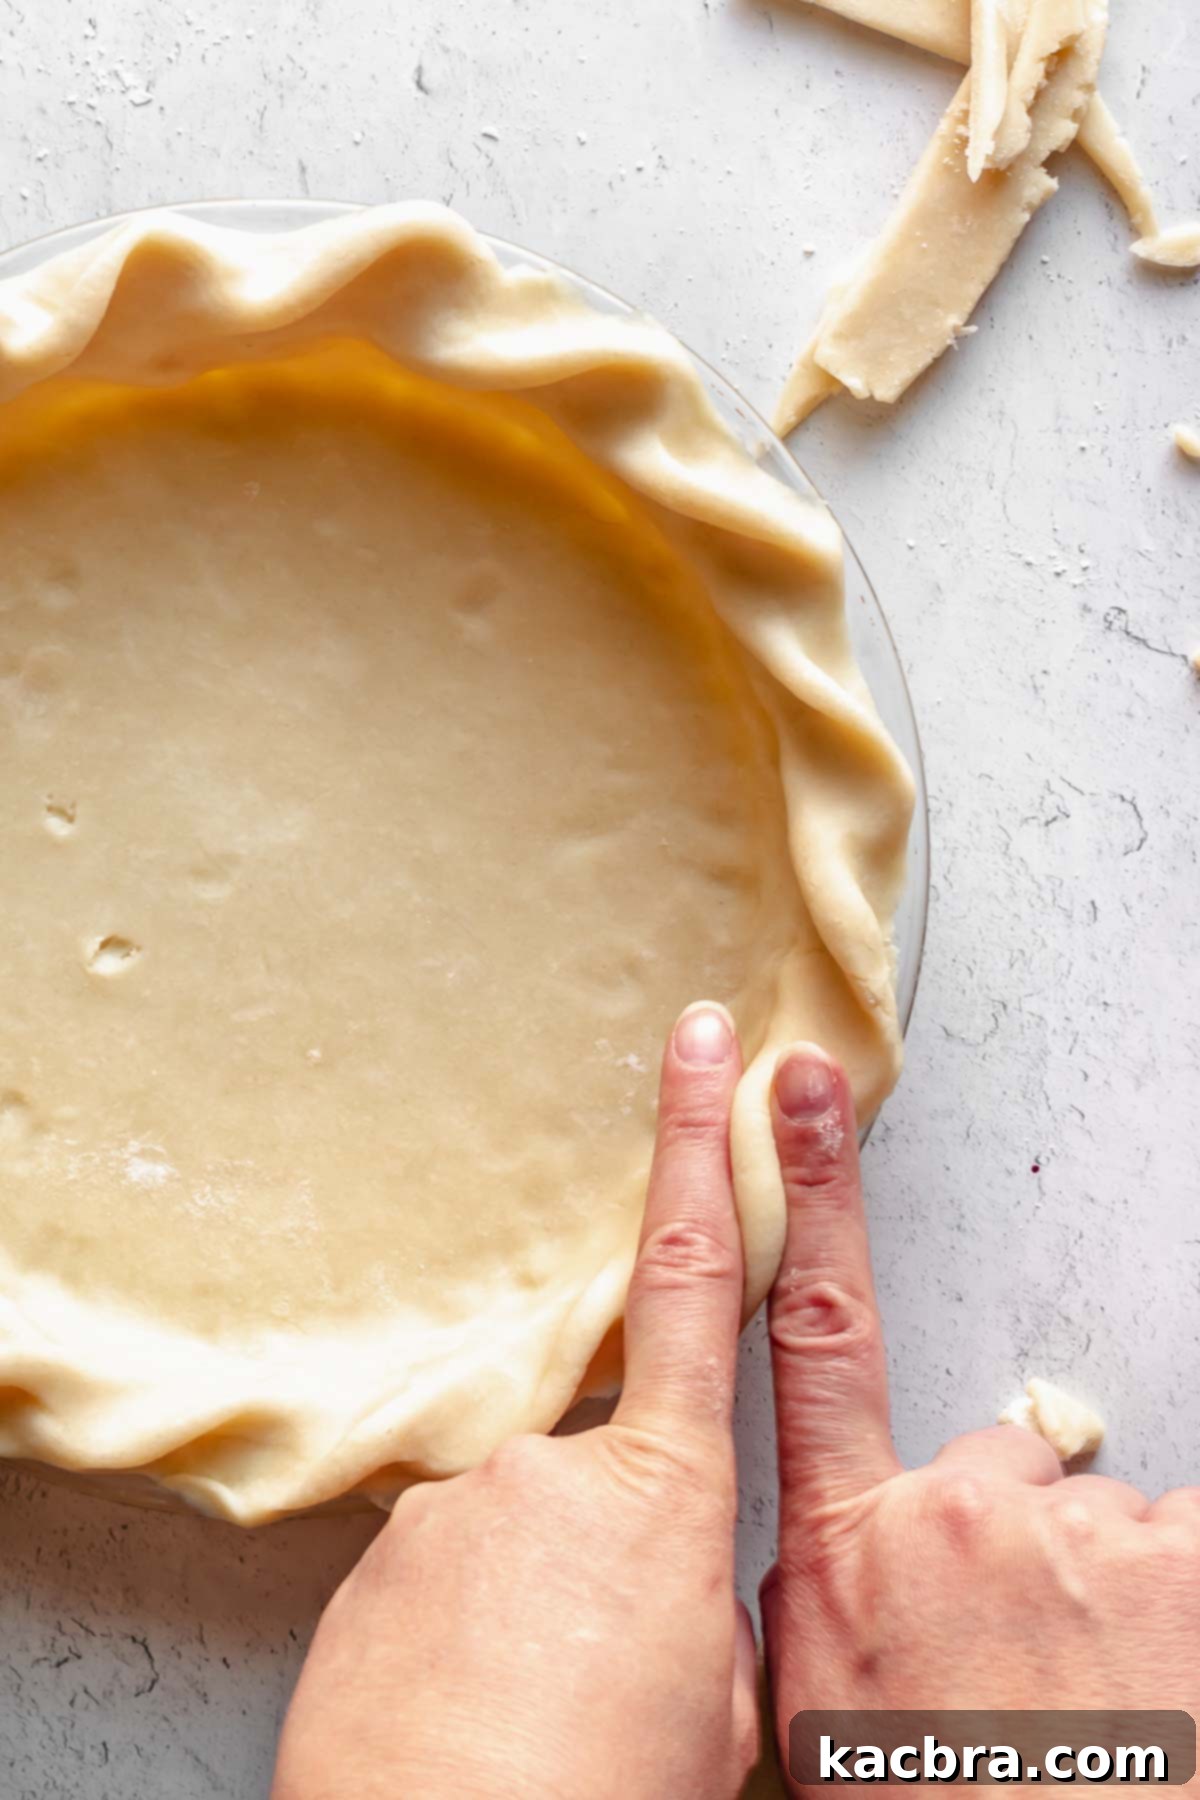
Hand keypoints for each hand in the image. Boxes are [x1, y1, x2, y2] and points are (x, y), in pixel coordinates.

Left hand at [272, 1002, 757, 1799]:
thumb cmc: (607, 1795)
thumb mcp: (727, 1702)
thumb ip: (709, 1597)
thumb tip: (677, 1577)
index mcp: (661, 1490)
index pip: (691, 1274)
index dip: (701, 1143)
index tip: (705, 1040)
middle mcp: (549, 1467)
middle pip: (595, 1467)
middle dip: (604, 1553)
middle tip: (591, 1670)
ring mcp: (449, 1508)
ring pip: (510, 1536)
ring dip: (527, 1611)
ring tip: (526, 1712)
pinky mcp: (371, 1561)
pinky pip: (436, 1577)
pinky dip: (458, 1637)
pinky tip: (464, 1710)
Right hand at [758, 1046, 1199, 1793]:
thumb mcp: (830, 1712)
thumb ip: (829, 1598)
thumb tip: (847, 1556)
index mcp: (850, 1552)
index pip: (814, 1331)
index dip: (806, 1192)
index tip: (797, 1086)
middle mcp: (954, 1520)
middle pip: (999, 1472)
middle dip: (1021, 1547)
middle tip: (1037, 1671)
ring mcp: (1077, 1541)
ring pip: (1102, 1529)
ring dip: (1111, 1601)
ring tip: (1102, 1711)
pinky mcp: (1187, 1561)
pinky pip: (1191, 1546)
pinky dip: (1185, 1610)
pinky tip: (1159, 1692)